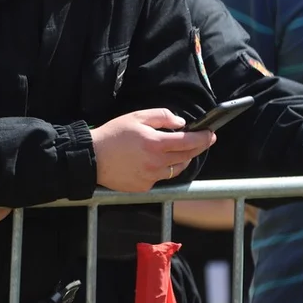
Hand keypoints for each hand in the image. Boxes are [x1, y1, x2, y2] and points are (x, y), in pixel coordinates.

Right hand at [91, 108, 214, 192]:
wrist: (92, 157)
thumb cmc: (112, 135)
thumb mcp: (136, 117)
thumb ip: (161, 116)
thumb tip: (180, 123)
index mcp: (156, 143)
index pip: (189, 141)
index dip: (203, 137)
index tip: (211, 134)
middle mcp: (157, 162)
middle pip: (187, 156)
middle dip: (198, 147)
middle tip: (204, 140)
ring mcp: (151, 176)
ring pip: (177, 168)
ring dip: (183, 159)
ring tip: (181, 150)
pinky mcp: (144, 186)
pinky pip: (161, 177)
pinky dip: (163, 168)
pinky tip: (156, 161)